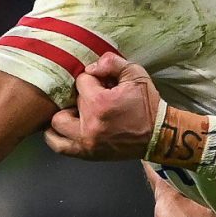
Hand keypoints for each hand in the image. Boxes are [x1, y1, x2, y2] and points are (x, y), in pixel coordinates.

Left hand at [45, 52, 161, 160]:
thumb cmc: (147, 104)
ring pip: (56, 124)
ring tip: (76, 113)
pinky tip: (64, 127)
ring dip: (63, 115)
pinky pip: (59, 146)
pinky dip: (56, 136)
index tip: (105, 86)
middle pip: (67, 101)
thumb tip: (92, 67)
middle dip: (79, 97)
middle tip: (92, 99)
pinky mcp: (88, 154)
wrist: (158, 134)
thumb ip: (111, 63)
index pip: (81, 81)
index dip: (93, 80)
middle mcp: (90, 124)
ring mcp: (86, 142)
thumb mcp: (135, 74)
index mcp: (100, 103)